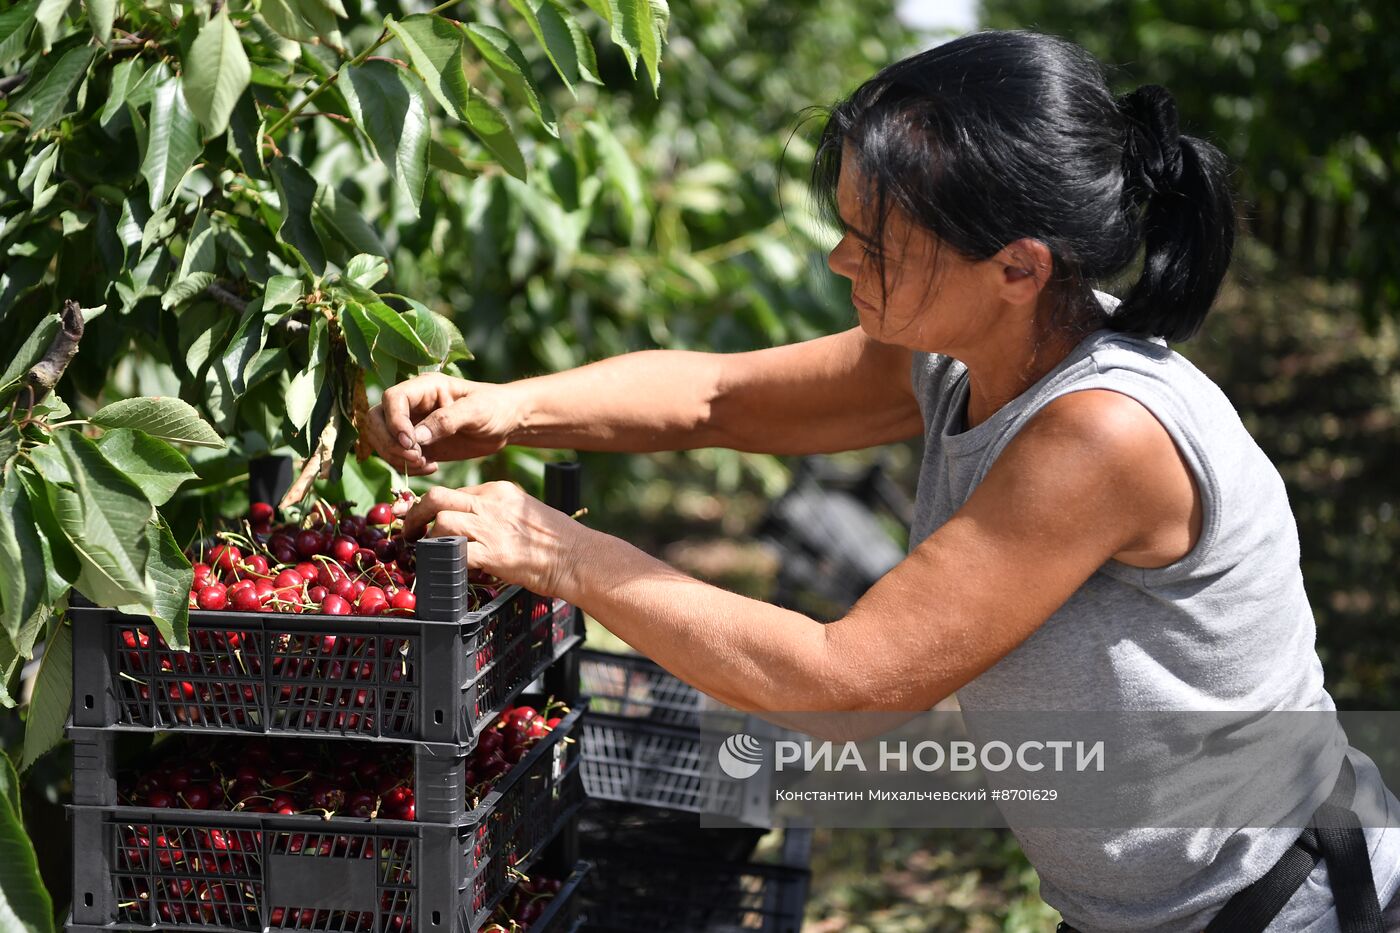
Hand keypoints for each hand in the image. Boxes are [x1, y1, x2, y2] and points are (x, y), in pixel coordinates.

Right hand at [363, 373, 522, 474]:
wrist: (507, 423)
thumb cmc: (495, 408)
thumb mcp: (476, 411)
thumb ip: (446, 420)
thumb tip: (416, 437)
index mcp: (425, 387)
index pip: (393, 399)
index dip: (394, 421)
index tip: (410, 442)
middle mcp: (413, 404)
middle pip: (377, 419)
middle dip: (389, 442)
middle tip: (416, 457)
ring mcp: (412, 424)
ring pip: (381, 439)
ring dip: (396, 457)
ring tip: (424, 464)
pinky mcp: (418, 444)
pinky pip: (397, 456)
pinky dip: (406, 466)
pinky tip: (431, 467)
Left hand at [395, 482, 587, 597]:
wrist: (577, 557)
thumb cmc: (557, 541)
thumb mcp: (525, 513)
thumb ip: (498, 514)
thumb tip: (475, 527)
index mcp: (500, 492)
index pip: (456, 492)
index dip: (433, 506)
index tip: (422, 518)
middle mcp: (491, 504)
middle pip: (439, 497)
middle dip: (417, 513)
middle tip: (408, 529)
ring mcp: (491, 527)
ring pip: (441, 520)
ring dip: (426, 538)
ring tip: (422, 552)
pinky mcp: (492, 552)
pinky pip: (453, 551)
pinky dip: (441, 560)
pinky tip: (440, 568)